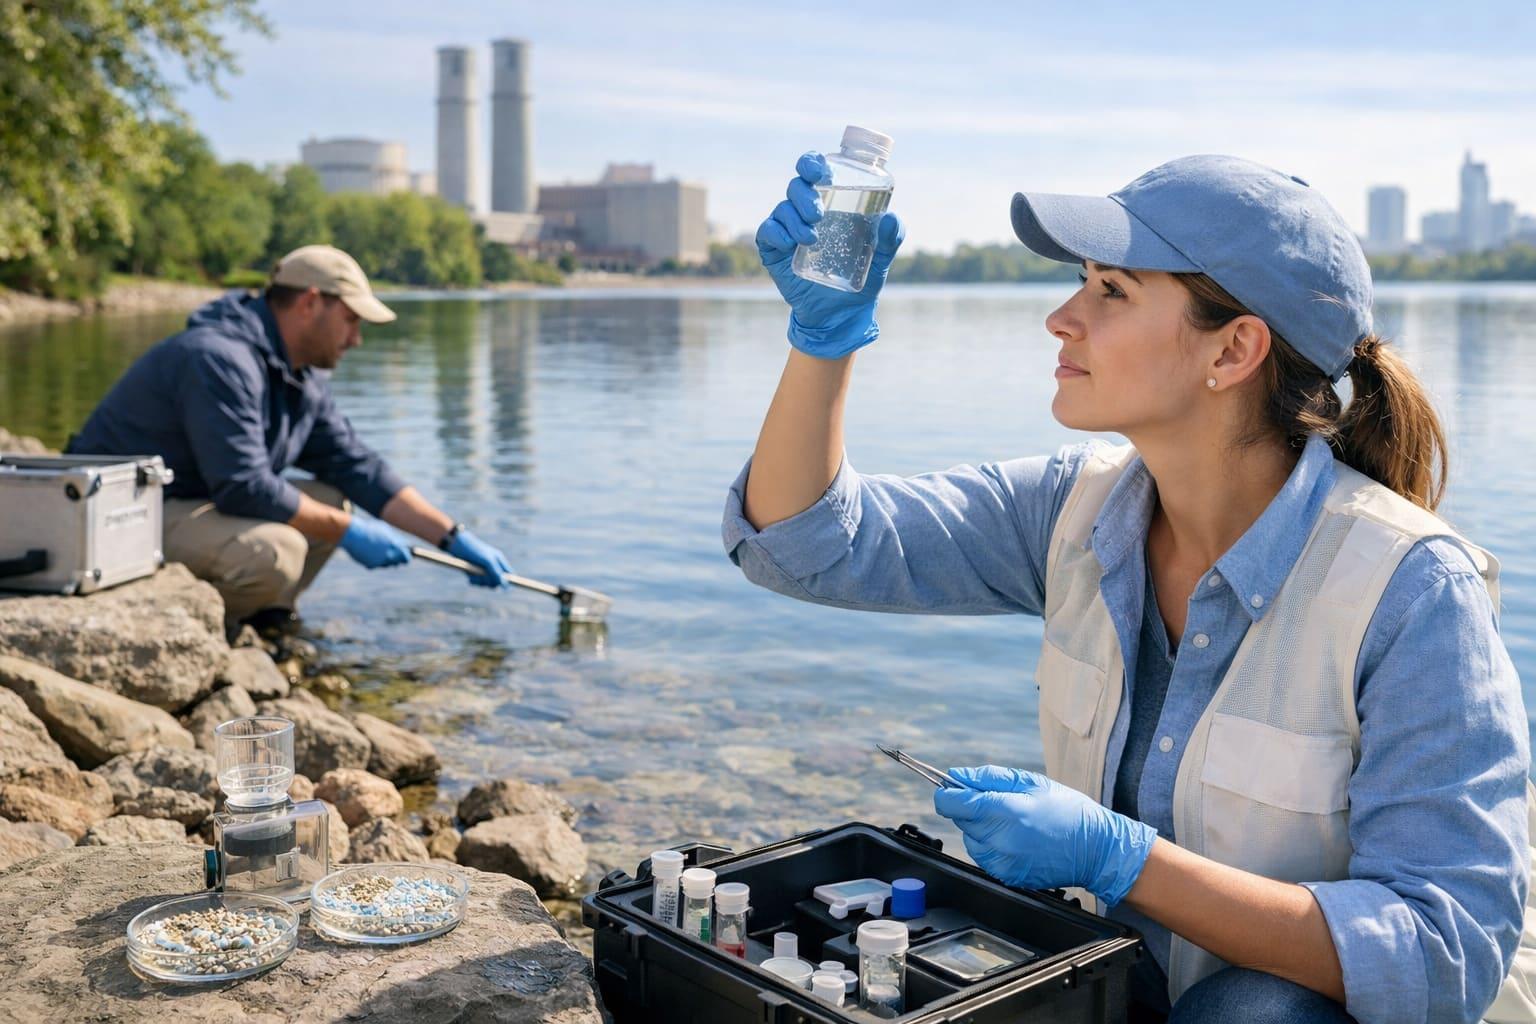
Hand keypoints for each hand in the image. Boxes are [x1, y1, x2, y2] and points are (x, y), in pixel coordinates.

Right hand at [338, 515, 411, 568]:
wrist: (353, 533)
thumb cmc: (369, 529)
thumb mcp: (384, 531)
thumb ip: (394, 539)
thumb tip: (401, 545)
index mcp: (395, 545)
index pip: (406, 557)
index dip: (405, 557)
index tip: (404, 557)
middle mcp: (389, 555)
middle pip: (396, 563)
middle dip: (393, 560)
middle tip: (388, 554)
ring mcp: (380, 561)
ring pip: (385, 565)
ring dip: (382, 560)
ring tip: (375, 550)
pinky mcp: (371, 565)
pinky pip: (374, 565)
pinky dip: (371, 561)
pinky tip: (367, 553)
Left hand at [448, 529, 511, 588]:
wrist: (456, 545)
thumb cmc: (474, 550)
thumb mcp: (487, 561)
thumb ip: (496, 572)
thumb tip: (504, 584)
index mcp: (499, 560)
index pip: (509, 573)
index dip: (508, 581)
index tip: (505, 589)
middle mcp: (492, 566)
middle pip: (497, 582)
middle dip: (490, 581)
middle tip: (483, 576)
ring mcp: (483, 570)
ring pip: (487, 584)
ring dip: (481, 581)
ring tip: (474, 573)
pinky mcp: (474, 573)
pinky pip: (478, 583)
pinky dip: (474, 581)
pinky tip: (469, 576)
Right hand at [755, 151, 904, 359]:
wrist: (840, 315)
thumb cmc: (861, 280)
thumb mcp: (881, 260)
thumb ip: (890, 240)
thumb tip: (892, 219)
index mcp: (830, 203)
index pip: (814, 171)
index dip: (812, 163)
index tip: (821, 172)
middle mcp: (805, 211)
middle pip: (796, 186)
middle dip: (804, 195)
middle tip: (818, 214)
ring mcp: (788, 230)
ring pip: (782, 208)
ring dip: (794, 218)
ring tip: (811, 238)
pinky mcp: (774, 250)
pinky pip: (768, 231)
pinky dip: (776, 233)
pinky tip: (790, 244)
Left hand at [933, 765, 1156, 906]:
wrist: (1097, 850)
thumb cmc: (1069, 811)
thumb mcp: (1031, 782)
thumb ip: (989, 777)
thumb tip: (957, 776)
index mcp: (1005, 810)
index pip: (951, 803)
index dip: (947, 792)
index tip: (952, 787)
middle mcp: (1000, 839)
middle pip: (960, 820)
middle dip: (971, 808)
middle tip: (1000, 802)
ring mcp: (1003, 862)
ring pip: (970, 839)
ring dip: (981, 828)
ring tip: (1012, 822)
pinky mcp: (1007, 876)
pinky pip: (984, 856)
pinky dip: (992, 846)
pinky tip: (1016, 838)